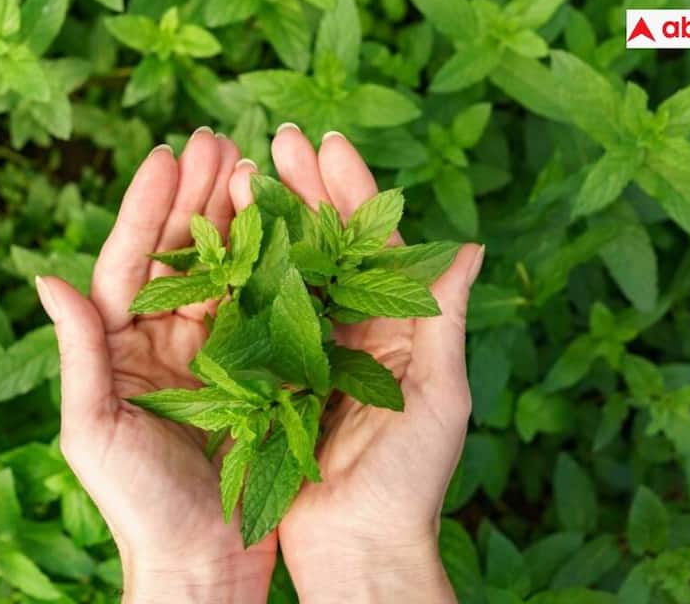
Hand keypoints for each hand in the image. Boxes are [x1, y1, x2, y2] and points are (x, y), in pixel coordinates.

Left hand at [36, 128, 276, 603]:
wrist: (201, 562)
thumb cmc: (138, 506)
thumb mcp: (95, 431)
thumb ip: (79, 353)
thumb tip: (47, 277)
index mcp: (120, 348)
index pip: (131, 263)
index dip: (148, 208)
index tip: (168, 155)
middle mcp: (164, 342)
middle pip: (180, 255)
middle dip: (197, 196)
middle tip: (218, 139)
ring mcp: (212, 355)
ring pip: (224, 272)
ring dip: (237, 219)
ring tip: (255, 166)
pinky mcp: (254, 374)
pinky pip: (262, 310)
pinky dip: (273, 268)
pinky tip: (289, 229)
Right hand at [228, 125, 483, 603]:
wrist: (358, 549)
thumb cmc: (410, 482)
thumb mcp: (439, 397)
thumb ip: (444, 320)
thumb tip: (469, 246)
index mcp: (399, 329)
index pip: (376, 244)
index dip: (353, 191)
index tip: (326, 144)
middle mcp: (354, 332)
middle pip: (328, 246)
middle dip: (305, 190)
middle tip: (277, 139)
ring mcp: (310, 353)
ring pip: (289, 272)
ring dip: (269, 222)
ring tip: (242, 171)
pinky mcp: (272, 380)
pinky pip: (256, 319)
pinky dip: (242, 277)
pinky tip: (221, 240)